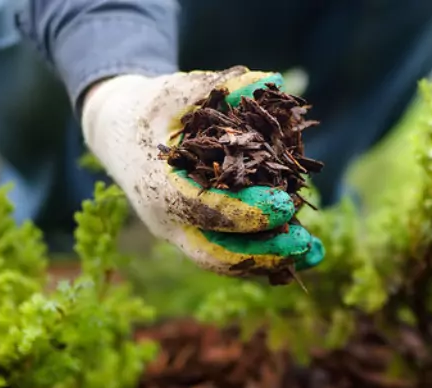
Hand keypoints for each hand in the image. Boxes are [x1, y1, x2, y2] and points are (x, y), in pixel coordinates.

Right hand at [81, 66, 324, 276]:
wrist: (117, 133)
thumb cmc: (148, 109)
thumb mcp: (175, 91)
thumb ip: (220, 86)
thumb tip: (273, 81)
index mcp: (158, 187)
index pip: (204, 209)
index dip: (246, 212)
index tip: (286, 205)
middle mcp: (166, 220)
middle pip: (215, 253)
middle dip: (262, 253)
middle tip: (306, 244)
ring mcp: (178, 234)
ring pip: (224, 261)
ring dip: (269, 261)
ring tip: (314, 252)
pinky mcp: (192, 235)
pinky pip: (228, 254)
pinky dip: (262, 256)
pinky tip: (300, 249)